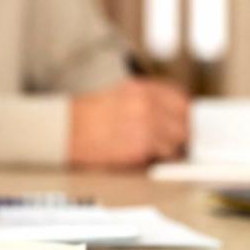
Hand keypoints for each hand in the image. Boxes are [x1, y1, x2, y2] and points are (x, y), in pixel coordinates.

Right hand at [69, 79, 189, 166]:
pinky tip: (137, 154)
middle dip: (178, 134)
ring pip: (176, 145)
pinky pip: (159, 159)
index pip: (181, 99)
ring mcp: (146, 129)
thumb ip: (146, 100)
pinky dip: (153, 160)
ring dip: (167, 150)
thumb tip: (170, 113)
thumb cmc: (86, 115)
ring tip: (149, 149)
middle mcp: (147, 106)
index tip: (181, 120)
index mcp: (142, 89)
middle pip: (184, 124)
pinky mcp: (141, 150)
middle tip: (169, 139)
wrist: (65, 130)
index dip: (182, 113)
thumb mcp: (118, 94)